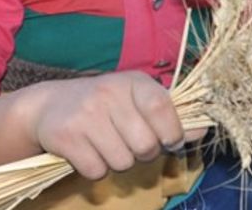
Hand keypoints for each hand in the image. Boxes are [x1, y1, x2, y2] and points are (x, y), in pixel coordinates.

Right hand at [24, 71, 189, 179]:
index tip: (168, 140)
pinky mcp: (66, 136)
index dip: (172, 133)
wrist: (48, 106)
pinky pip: (97, 170)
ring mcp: (86, 114)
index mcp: (132, 81)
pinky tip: (88, 151)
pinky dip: (95, 169)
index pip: (162, 108)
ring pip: (122, 162)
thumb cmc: (104, 105)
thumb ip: (169, 115)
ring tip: (106, 144)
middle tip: (129, 142)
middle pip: (145, 145)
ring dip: (118, 162)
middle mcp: (109, 93)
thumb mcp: (136, 100)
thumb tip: (203, 130)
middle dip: (142, 153)